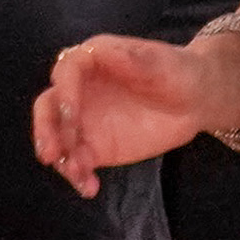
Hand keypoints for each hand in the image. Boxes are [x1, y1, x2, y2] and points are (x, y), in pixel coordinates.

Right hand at [33, 34, 232, 194]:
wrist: (194, 101)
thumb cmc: (177, 72)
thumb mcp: (161, 63)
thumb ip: (133, 59)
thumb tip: (99, 51)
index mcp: (92, 61)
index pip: (67, 72)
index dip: (65, 92)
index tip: (71, 113)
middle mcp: (79, 90)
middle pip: (49, 106)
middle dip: (46, 129)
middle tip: (51, 153)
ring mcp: (85, 121)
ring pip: (59, 138)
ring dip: (61, 157)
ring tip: (78, 174)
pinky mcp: (95, 147)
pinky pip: (78, 161)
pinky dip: (78, 175)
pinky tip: (90, 187)